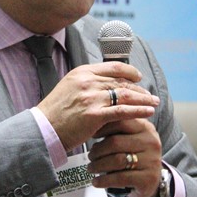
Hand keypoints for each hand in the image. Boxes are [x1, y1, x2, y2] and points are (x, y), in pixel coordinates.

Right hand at [36, 61, 159, 152]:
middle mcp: (87, 81)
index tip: (138, 78)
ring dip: (143, 99)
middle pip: (121, 81)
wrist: (42, 129)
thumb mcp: (69, 89)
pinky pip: (122, 111)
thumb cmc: (55, 113)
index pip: (112, 66)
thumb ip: (87, 84)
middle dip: (139, 89)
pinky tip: (148, 112)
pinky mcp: (94, 114)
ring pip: (125, 94)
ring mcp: (91, 97)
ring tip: (154, 103)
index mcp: (81, 72)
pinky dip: (138, 111)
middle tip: (150, 95)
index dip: (129, 72)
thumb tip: (107, 85)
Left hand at [86, 118, 162, 196]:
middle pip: (116, 142)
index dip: (103, 129)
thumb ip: (117, 130)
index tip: (92, 135)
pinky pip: (120, 178)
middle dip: (98, 150)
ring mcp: (152, 161)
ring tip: (91, 168)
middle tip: (90, 156)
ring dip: (98, 165)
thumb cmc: (135, 156)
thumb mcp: (131, 139)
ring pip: (117, 160)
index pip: (121, 123)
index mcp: (146, 128)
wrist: (150, 180)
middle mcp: (151, 142)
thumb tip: (93, 126)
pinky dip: (104, 180)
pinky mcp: (149, 178)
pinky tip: (96, 181)